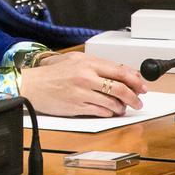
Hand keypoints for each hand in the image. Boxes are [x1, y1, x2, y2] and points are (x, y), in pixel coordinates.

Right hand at [17, 52, 147, 116]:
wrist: (31, 85)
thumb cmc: (51, 74)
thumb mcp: (74, 61)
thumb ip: (96, 65)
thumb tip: (120, 71)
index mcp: (87, 62)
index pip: (120, 71)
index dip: (135, 80)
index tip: (142, 86)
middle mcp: (86, 76)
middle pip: (120, 88)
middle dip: (134, 97)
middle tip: (138, 101)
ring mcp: (82, 92)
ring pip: (112, 102)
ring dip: (122, 107)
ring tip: (122, 108)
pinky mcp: (77, 106)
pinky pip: (100, 111)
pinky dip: (109, 113)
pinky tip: (109, 112)